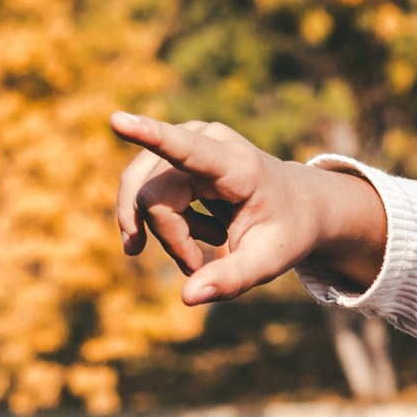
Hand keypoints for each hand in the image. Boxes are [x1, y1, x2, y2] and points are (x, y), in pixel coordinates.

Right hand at [112, 111, 388, 306]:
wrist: (299, 204)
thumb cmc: (286, 231)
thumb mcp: (270, 261)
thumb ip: (232, 279)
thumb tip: (188, 297)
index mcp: (237, 165)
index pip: (185, 149)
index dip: (149, 135)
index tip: (116, 119)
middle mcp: (207, 139)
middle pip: (152, 197)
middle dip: (170, 239)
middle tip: (198, 266)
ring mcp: (189, 137)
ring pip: (144, 196)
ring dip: (167, 232)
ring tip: (210, 243)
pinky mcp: (176, 145)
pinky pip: (145, 191)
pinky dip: (166, 222)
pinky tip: (201, 231)